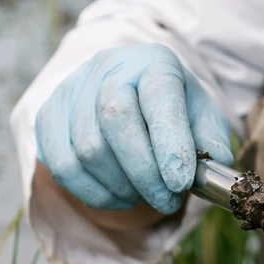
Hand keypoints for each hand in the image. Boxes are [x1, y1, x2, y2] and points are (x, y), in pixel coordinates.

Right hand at [35, 44, 232, 212]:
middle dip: (144, 173)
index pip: (159, 95)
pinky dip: (95, 193)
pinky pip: (63, 166)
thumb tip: (216, 165)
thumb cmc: (173, 112)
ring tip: (147, 197)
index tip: (180, 183)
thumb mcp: (202, 119)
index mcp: (154, 62)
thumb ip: (212, 141)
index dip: (169, 142)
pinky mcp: (48, 116)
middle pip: (115, 120)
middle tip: (167, 201)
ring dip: (122, 187)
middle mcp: (108, 67)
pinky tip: (120, 196)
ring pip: (87, 149)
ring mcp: (71, 90)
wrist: (131, 93)